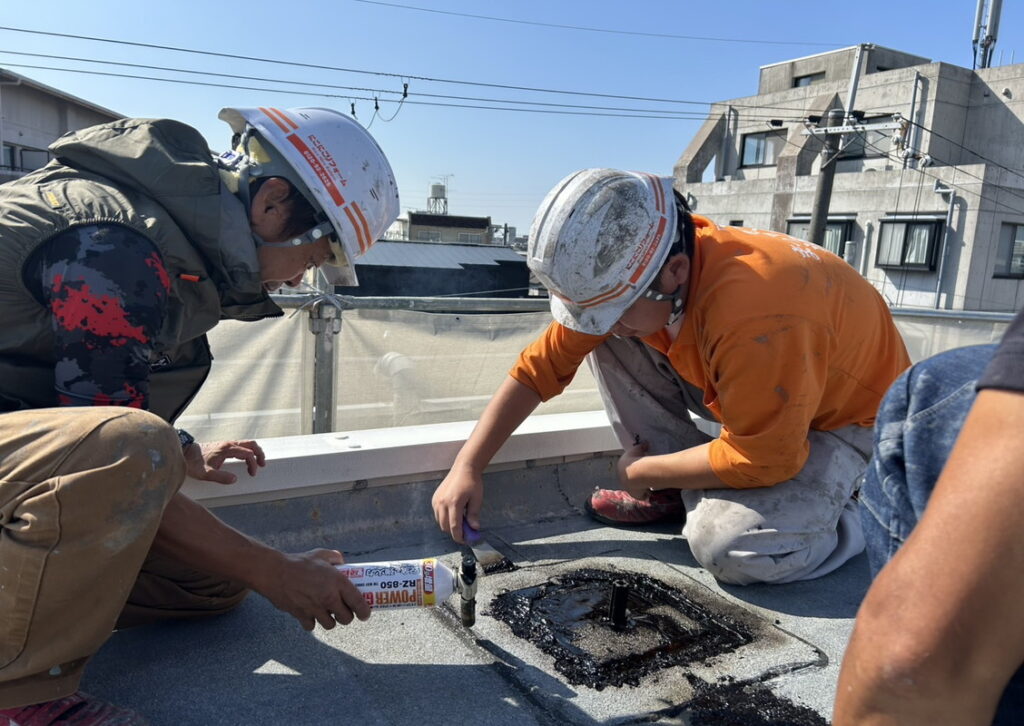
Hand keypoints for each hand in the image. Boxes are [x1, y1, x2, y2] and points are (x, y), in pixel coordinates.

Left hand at [184, 439, 265, 483]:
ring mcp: (227, 444)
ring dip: (254, 452)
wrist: (184, 452)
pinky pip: (241, 446)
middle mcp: (229, 444)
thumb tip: (234, 480)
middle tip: (262, 465)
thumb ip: (221, 477)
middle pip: (251, 444)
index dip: (253, 464)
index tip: (252, 474)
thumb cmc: (193, 462)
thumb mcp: (206, 473)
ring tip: (257, 463)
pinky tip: (245, 459)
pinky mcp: (224, 446)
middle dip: (259, 454)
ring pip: (247, 444)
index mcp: (228, 449)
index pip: (248, 454)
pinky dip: (248, 452)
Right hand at [256, 548, 370, 630]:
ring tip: (327, 611)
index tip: (365, 614)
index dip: (365, 612)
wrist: (274, 572)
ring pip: (330, 625)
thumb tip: (343, 562)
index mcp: (338, 582)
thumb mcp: (321, 554)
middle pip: (346, 619)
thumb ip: (335, 557)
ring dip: (330, 620)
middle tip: (344, 610)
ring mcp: (315, 609)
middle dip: (347, 616)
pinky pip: (312, 626)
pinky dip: (312, 622)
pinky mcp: (301, 615)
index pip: (358, 603)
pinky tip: (311, 613)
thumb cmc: (299, 562)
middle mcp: (329, 598)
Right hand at [432, 466, 483, 543]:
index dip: (459, 537)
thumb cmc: (472, 483)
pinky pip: (437, 514)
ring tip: (460, 521)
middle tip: (465, 532)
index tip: (466, 540)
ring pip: (440, 522)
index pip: (454, 527)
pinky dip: (444, 518)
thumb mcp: (476, 499)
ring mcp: (436, 501)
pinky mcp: (434, 499)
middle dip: (454, 532)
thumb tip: (474, 528)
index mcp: (454, 503)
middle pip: (445, 526)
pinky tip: (453, 514)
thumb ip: (473, 515)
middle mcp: (442, 503)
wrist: (464, 468)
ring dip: (448, 525)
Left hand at [617, 440, 651, 499]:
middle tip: (646, 476)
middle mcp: (622, 480)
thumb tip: (646, 444)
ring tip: (649, 483)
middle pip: (631, 480)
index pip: (627, 469)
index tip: (641, 467)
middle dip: (637, 478)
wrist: (635, 473)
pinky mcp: (635, 495)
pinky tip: (652, 491)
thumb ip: (641, 447)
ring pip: (636, 488)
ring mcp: (628, 489)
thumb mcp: (637, 449)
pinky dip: (646, 493)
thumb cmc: (634, 460)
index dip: (634, 468)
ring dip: (641, 486)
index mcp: (621, 468)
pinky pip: (642, 495)